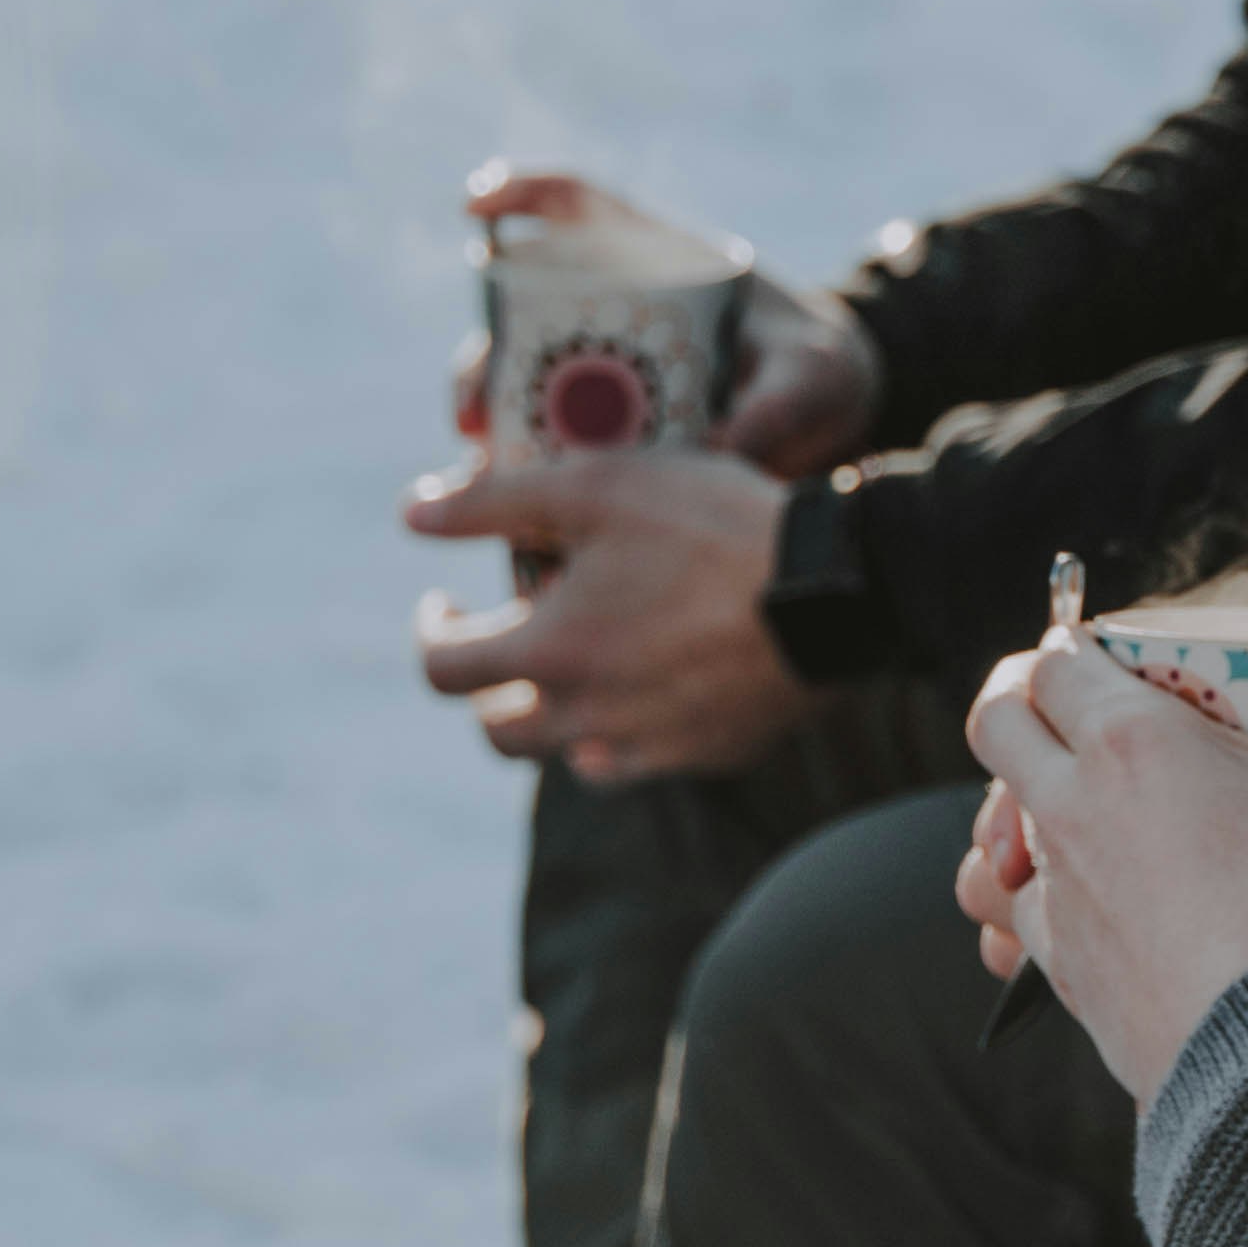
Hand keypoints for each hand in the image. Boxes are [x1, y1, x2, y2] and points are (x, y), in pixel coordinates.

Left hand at [407, 441, 801, 781]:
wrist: (835, 587)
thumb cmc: (711, 526)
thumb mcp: (596, 485)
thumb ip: (493, 501)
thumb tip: (412, 513)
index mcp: (548, 654)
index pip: (443, 669)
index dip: (431, 630)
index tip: (446, 601)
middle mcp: (586, 719)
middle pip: (496, 730)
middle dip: (485, 685)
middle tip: (510, 635)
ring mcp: (650, 748)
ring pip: (567, 754)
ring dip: (554, 712)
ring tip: (582, 659)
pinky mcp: (707, 755)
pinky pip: (641, 762)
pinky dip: (624, 731)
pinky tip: (649, 684)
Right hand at [450, 165, 878, 474]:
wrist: (835, 420)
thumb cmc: (823, 371)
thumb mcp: (815, 377)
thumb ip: (778, 404)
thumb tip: (718, 451)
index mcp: (659, 263)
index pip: (577, 206)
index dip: (521, 192)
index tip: (477, 200)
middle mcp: (615, 311)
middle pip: (523, 317)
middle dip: (483, 360)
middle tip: (473, 413)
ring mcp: (606, 369)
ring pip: (521, 384)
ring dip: (493, 423)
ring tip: (486, 469)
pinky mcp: (610, 426)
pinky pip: (551, 443)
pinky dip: (526, 470)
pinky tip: (516, 505)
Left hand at [956, 622, 1247, 1102]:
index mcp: (1128, 742)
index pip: (1058, 659)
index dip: (1068, 643)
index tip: (1101, 652)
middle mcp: (1070, 805)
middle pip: (995, 721)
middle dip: (1020, 700)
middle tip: (1063, 705)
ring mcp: (1055, 886)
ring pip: (988, 824)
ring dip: (1010, 803)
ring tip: (1058, 803)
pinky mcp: (1058, 957)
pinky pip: (1007, 914)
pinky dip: (1021, 898)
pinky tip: (1058, 897)